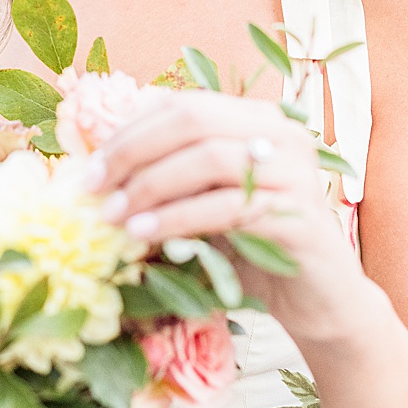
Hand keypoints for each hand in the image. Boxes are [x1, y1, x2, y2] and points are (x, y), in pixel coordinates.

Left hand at [92, 90, 380, 345]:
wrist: (319, 302)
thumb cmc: (254, 253)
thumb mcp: (205, 206)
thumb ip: (170, 179)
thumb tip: (96, 167)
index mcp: (259, 120)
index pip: (184, 105)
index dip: (129, 131)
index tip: (88, 168)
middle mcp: (283, 135)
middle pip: (195, 119)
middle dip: (133, 150)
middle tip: (92, 188)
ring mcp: (296, 172)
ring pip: (211, 158)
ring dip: (151, 185)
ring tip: (112, 216)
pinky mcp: (300, 216)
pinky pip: (229, 206)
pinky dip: (179, 217)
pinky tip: (144, 233)